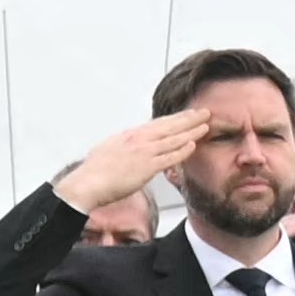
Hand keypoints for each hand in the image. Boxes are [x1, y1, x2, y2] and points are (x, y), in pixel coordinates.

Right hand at [57, 110, 200, 214]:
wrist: (88, 183)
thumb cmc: (94, 171)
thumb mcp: (108, 149)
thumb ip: (123, 146)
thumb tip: (128, 147)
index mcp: (129, 135)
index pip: (158, 123)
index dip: (175, 118)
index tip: (187, 114)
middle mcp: (138, 140)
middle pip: (169, 126)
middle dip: (188, 118)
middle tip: (204, 112)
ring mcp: (144, 152)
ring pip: (173, 138)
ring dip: (191, 131)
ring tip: (205, 125)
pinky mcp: (147, 166)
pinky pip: (170, 156)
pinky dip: (183, 150)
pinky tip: (193, 145)